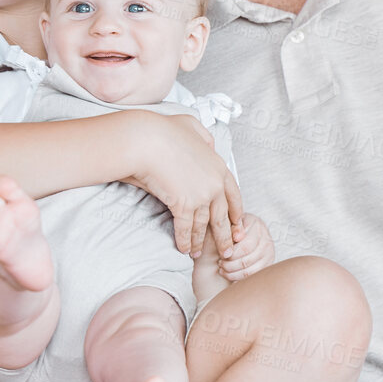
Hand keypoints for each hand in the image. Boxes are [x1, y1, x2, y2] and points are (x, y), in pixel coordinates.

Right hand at [124, 110, 242, 258]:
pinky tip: (183, 249)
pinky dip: (184, 240)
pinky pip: (186, 228)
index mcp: (219, 167)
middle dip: (225, 236)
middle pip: (223, 216)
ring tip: (197, 254)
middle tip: (227, 251)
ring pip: (204, 226)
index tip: (236, 225)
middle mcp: (214, 184)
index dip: (235, 213)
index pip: (233, 195)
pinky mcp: (183, 205)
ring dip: (200, 242)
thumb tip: (210, 145)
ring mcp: (200, 196)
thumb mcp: (192, 126)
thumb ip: (204, 137)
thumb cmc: (164, 130)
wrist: (146, 140)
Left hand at [217, 213, 273, 279]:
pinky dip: (238, 278)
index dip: (231, 253)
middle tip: (220, 263)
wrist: (245, 231)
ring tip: (222, 269)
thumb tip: (236, 238)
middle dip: (229, 264)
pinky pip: (252, 276)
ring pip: (249, 271)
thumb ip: (231, 229)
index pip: (245, 246)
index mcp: (256, 225)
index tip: (220, 255)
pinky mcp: (268, 264)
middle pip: (247, 260)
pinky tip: (229, 274)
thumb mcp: (230, 223)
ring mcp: (269, 253)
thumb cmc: (233, 227)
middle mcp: (266, 239)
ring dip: (232, 273)